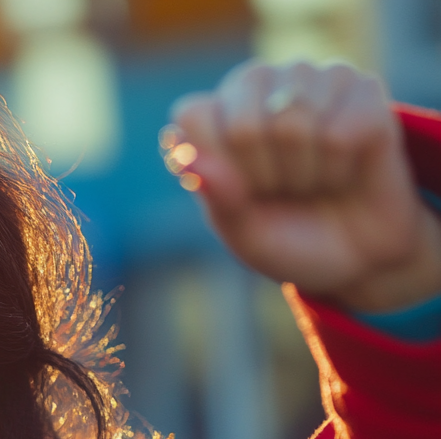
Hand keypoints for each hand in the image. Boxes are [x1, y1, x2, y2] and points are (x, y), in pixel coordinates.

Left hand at [166, 61, 440, 311]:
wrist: (357, 253)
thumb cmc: (286, 238)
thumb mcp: (243, 234)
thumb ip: (216, 197)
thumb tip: (182, 155)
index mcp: (213, 111)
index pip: (194, 116)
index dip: (219, 168)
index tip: (239, 192)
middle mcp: (258, 82)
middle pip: (243, 127)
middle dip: (265, 178)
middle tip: (283, 189)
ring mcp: (311, 78)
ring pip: (294, 126)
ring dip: (306, 174)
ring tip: (314, 178)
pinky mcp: (363, 87)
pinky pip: (342, 134)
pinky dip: (342, 168)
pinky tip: (346, 168)